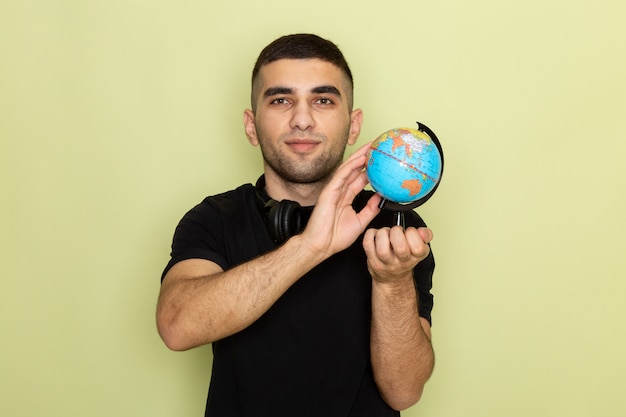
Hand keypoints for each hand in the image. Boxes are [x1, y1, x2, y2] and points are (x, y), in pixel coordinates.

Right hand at [300, 142, 381, 258]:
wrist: (321, 246)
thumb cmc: (335, 237)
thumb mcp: (360, 221)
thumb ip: (370, 209)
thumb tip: (381, 198)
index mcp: (346, 197)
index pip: (359, 178)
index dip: (370, 169)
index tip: (381, 161)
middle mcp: (340, 191)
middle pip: (354, 170)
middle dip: (366, 157)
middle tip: (378, 147)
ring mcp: (334, 190)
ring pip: (348, 169)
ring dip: (359, 157)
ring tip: (371, 147)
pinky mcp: (329, 191)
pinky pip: (341, 175)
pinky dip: (351, 166)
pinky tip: (361, 159)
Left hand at [363, 226, 432, 283]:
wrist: (392, 277)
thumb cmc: (405, 258)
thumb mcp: (420, 247)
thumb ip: (425, 235)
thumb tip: (422, 231)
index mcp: (416, 257)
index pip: (418, 246)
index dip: (412, 233)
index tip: (409, 231)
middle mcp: (401, 262)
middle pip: (400, 247)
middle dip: (396, 232)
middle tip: (396, 231)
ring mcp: (386, 264)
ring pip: (382, 249)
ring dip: (383, 234)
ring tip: (385, 233)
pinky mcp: (372, 262)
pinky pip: (368, 244)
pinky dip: (370, 235)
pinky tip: (375, 235)